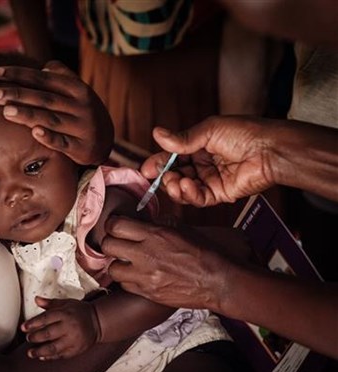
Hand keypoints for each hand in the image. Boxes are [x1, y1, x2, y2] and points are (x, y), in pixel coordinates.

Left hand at [0, 60, 113, 164]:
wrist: (106, 139)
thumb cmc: (82, 110)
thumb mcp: (77, 90)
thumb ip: (61, 76)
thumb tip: (43, 67)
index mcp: (77, 88)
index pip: (43, 79)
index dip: (19, 75)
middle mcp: (80, 106)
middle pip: (44, 98)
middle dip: (18, 95)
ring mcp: (82, 127)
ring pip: (51, 119)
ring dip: (28, 115)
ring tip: (6, 111)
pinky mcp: (81, 147)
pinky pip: (63, 143)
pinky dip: (50, 138)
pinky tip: (34, 133)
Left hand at [21, 296, 100, 359]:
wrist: (98, 322)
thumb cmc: (79, 311)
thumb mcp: (66, 303)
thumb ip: (50, 304)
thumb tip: (36, 299)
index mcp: (65, 314)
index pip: (45, 319)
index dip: (33, 323)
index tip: (23, 327)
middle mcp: (69, 327)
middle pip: (48, 334)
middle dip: (35, 337)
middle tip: (28, 338)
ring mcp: (73, 340)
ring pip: (53, 347)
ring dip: (40, 351)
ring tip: (30, 353)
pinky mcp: (76, 350)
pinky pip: (61, 355)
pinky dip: (50, 357)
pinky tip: (42, 357)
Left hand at [101, 216, 241, 311]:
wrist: (218, 282)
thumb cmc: (204, 254)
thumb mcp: (182, 230)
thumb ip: (159, 224)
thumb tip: (143, 221)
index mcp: (155, 234)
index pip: (116, 225)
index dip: (112, 224)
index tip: (115, 226)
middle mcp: (146, 254)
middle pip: (108, 245)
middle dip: (110, 243)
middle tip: (116, 243)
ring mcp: (145, 276)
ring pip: (112, 268)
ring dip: (117, 263)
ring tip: (126, 262)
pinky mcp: (148, 292)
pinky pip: (124, 285)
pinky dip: (127, 279)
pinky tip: (136, 275)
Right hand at [141, 116, 274, 206]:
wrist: (270, 150)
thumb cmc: (244, 133)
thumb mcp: (208, 131)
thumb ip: (182, 139)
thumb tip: (156, 133)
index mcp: (198, 146)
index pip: (172, 157)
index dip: (157, 163)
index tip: (145, 170)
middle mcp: (202, 164)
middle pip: (174, 175)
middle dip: (164, 178)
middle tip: (159, 177)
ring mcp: (210, 180)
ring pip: (183, 189)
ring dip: (174, 187)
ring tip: (175, 182)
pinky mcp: (220, 194)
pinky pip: (199, 198)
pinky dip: (189, 195)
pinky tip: (186, 187)